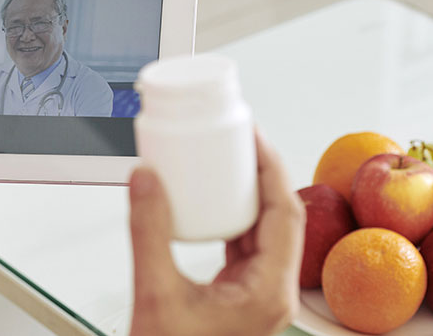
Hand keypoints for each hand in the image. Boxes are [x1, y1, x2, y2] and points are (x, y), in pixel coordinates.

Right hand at [128, 132, 304, 335]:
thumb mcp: (154, 293)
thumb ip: (149, 232)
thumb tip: (147, 179)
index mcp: (268, 292)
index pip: (285, 213)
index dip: (271, 167)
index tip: (252, 136)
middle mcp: (271, 292)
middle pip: (279, 217)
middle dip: (260, 174)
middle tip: (237, 141)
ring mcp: (257, 295)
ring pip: (263, 231)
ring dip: (246, 194)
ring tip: (223, 163)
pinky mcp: (238, 297)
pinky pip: (243, 246)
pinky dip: (231, 218)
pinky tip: (211, 202)